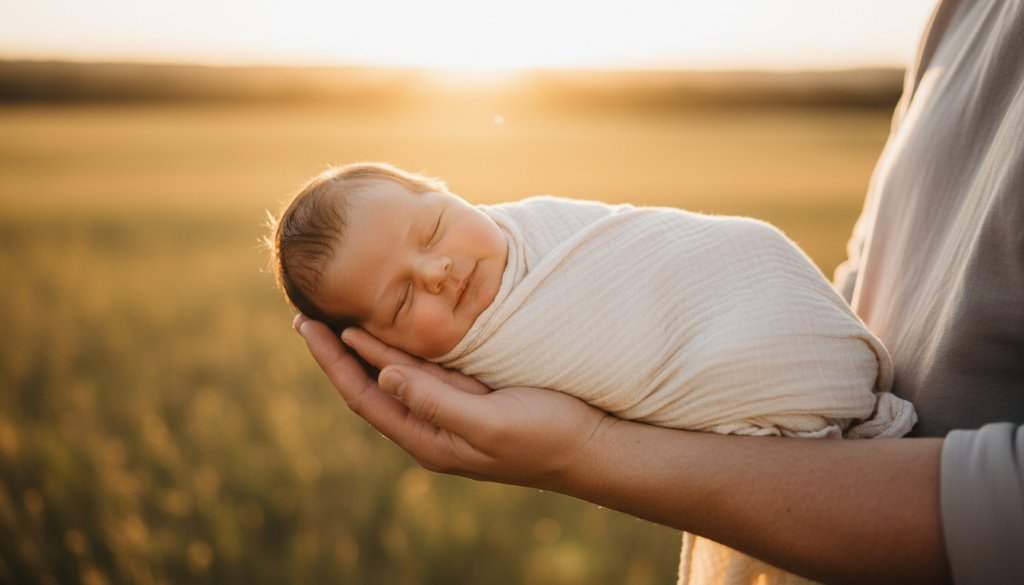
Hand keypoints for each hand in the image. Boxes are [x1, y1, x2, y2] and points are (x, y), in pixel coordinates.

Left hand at [293, 315, 612, 488]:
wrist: (591, 445)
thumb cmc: (546, 437)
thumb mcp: (491, 423)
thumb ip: (437, 402)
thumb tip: (385, 374)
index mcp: (429, 440)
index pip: (365, 396)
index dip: (333, 362)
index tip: (307, 326)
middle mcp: (432, 426)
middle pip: (371, 384)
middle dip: (337, 352)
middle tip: (305, 314)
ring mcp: (450, 409)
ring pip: (396, 372)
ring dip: (365, 345)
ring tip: (334, 316)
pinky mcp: (470, 394)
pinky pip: (424, 366)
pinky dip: (401, 343)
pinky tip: (390, 326)